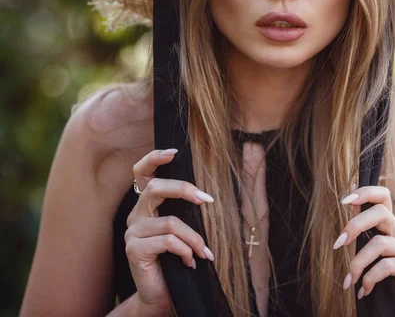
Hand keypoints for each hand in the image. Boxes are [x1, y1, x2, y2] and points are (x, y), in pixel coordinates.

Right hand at [124, 148, 214, 315]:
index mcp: (146, 206)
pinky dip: (186, 250)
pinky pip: (167, 241)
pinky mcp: (134, 249)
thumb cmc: (176, 261)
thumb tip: (206, 194)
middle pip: (155, 188)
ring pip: (170, 222)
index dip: (154, 158)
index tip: (174, 152)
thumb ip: (185, 211)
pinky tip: (191, 262)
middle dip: (184, 189)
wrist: (162, 296)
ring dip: (194, 237)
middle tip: (208, 200)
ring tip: (204, 252)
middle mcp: (135, 215)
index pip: (141, 174)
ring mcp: (132, 232)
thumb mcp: (183, 231)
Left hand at [333, 186, 394, 316]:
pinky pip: (387, 265)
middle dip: (354, 226)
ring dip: (357, 262)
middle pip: (381, 213)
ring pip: (379, 243)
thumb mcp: (364, 253)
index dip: (366, 192)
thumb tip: (349, 203)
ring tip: (349, 280)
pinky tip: (363, 291)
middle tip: (337, 245)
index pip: (384, 196)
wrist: (394, 310)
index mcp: (389, 227)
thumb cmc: (376, 280)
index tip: (344, 201)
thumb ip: (360, 232)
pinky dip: (369, 278)